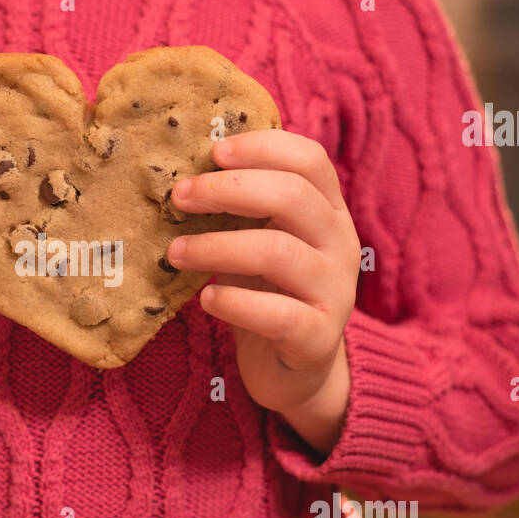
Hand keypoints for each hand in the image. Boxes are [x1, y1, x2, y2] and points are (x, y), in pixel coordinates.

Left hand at [164, 131, 359, 453]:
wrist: (295, 370)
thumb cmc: (267, 294)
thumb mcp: (258, 242)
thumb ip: (239, 210)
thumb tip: (183, 174)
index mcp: (330, 212)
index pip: (310, 160)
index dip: (262, 147)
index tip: (213, 151)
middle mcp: (341, 245)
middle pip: (293, 197)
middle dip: (228, 190)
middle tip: (180, 197)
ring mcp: (336, 292)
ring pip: (278, 252)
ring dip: (217, 247)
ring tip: (177, 252)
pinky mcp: (318, 338)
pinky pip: (278, 314)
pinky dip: (234, 302)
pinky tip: (206, 299)